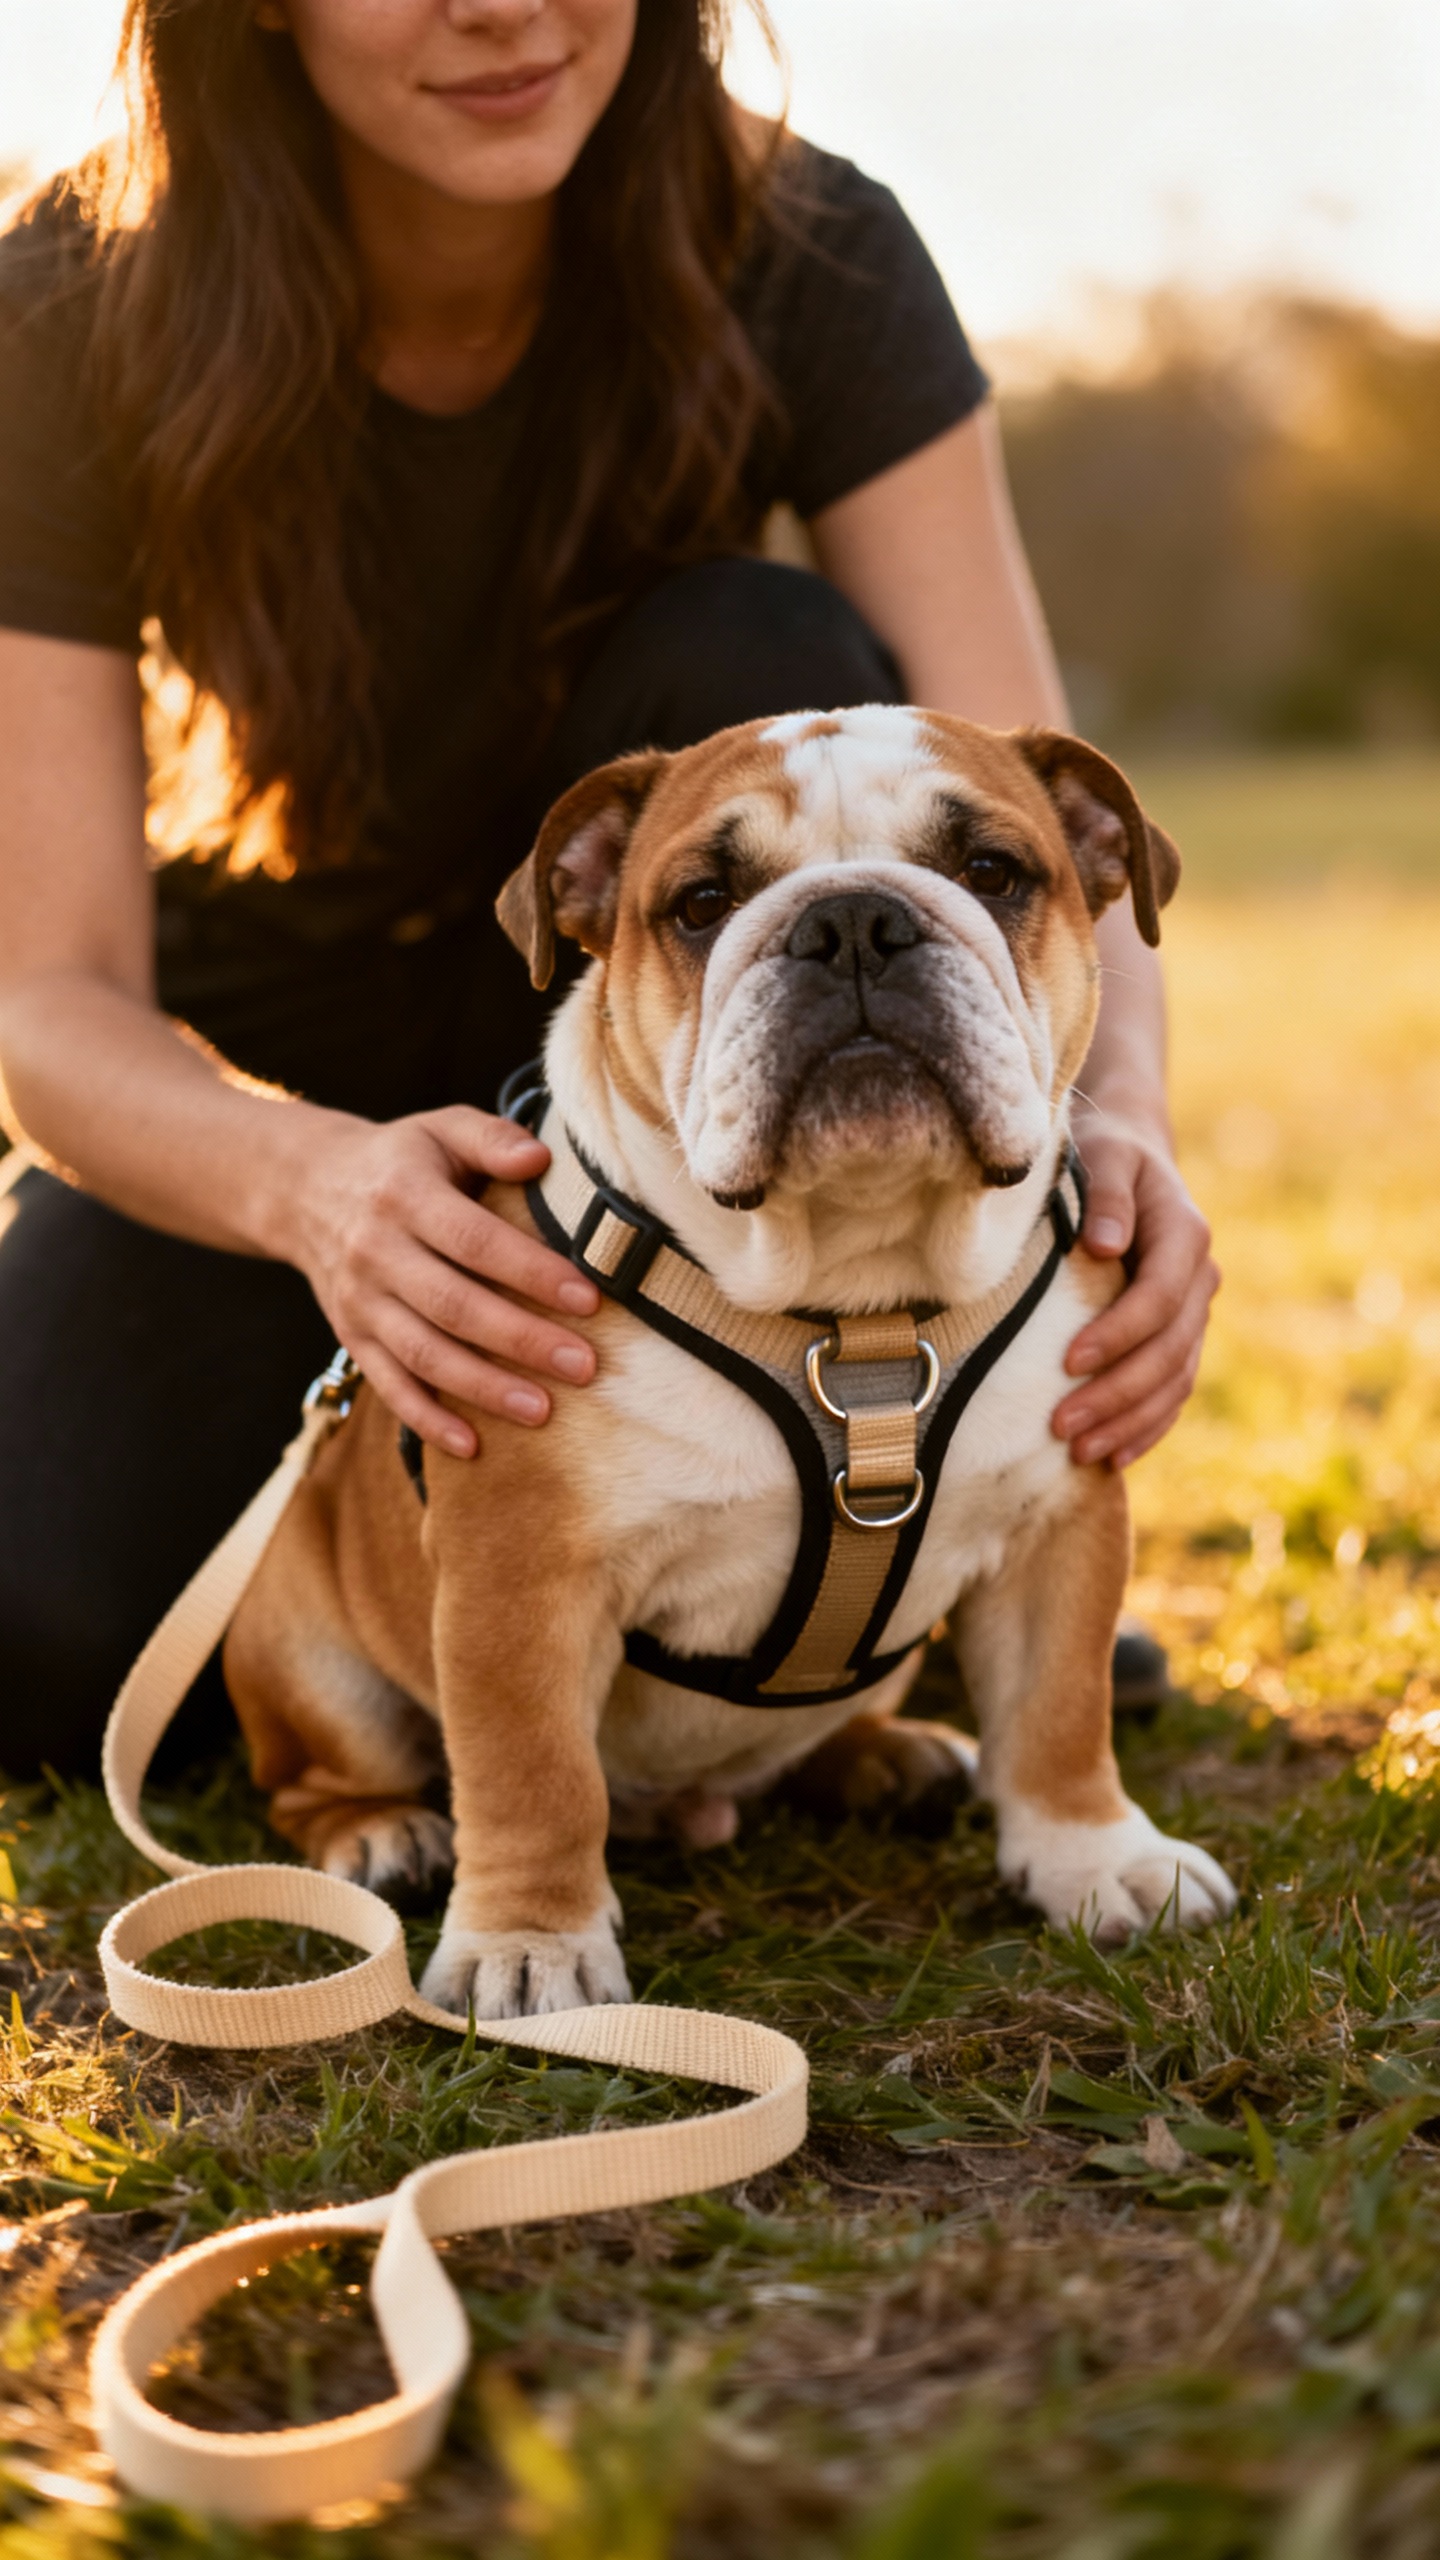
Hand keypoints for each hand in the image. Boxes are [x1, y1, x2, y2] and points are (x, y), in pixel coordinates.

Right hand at [288, 1107, 598, 1456]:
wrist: (305, 1190)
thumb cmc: (401, 1160)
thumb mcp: (441, 1129)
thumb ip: (492, 1138)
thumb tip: (541, 1158)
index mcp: (404, 1195)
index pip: (474, 1240)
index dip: (530, 1271)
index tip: (587, 1298)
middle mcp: (376, 1252)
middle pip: (453, 1305)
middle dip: (521, 1340)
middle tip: (584, 1366)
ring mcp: (360, 1301)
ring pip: (424, 1353)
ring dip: (483, 1388)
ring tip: (543, 1410)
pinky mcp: (352, 1337)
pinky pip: (389, 1384)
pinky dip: (427, 1419)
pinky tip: (473, 1446)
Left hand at [1052, 1119, 1217, 1469]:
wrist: (1130, 1157)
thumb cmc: (1104, 1155)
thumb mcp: (1104, 1157)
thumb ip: (1107, 1196)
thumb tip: (1105, 1247)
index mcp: (1185, 1234)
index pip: (1159, 1297)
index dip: (1119, 1334)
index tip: (1067, 1361)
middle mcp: (1200, 1278)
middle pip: (1168, 1350)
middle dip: (1116, 1393)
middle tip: (1060, 1427)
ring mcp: (1194, 1313)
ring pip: (1174, 1380)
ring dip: (1129, 1421)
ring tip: (1079, 1452)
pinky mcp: (1180, 1336)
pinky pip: (1173, 1390)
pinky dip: (1148, 1426)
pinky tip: (1114, 1456)